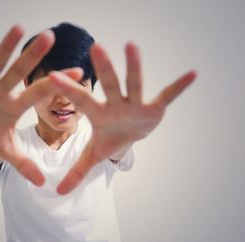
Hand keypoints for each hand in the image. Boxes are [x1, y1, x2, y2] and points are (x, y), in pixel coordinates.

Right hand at [0, 22, 81, 185]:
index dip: (56, 85)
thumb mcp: (6, 150)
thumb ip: (24, 163)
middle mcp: (2, 91)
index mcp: (14, 106)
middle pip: (20, 73)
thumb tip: (43, 184)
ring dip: (5, 47)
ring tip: (18, 28)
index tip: (79, 72)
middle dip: (33, 58)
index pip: (39, 93)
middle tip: (51, 37)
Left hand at [49, 42, 196, 193]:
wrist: (128, 135)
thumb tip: (57, 193)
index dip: (68, 90)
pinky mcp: (154, 108)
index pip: (81, 101)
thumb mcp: (93, 155)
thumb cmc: (108, 139)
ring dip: (135, 67)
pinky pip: (167, 96)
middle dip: (104, 70)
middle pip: (109, 86)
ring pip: (134, 84)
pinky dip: (178, 87)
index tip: (52, 75)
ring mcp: (136, 104)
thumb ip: (76, 172)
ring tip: (132, 45)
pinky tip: (192, 74)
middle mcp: (116, 105)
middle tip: (96, 48)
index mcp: (99, 114)